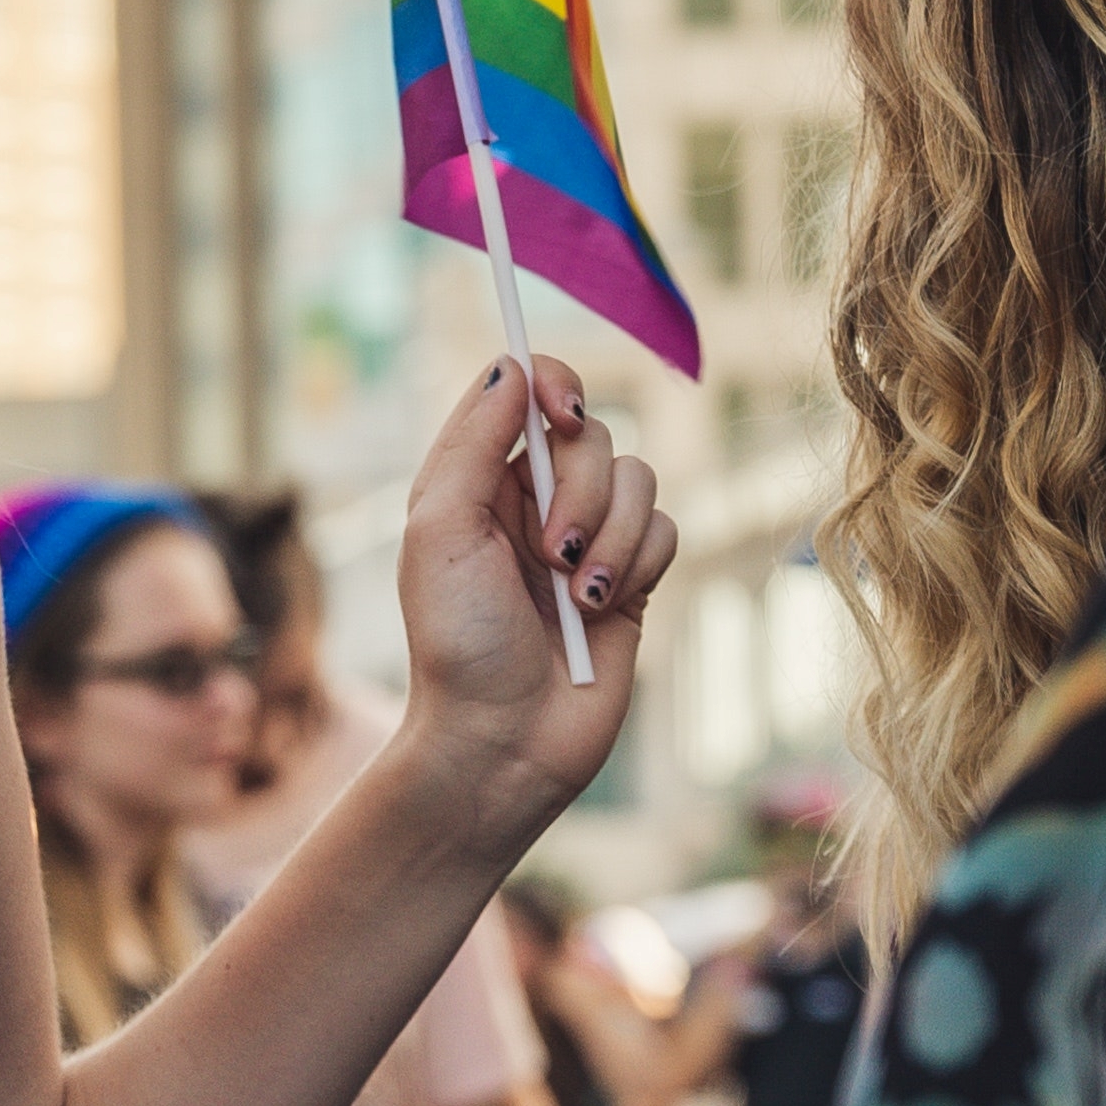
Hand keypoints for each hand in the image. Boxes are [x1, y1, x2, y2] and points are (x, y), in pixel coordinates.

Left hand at [391, 357, 675, 846]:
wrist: (504, 742)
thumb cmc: (457, 640)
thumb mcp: (440, 530)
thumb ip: (473, 442)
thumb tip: (512, 364)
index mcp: (478, 475)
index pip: (526, 390)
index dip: (553, 384)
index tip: (561, 414)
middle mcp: (534, 497)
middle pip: (591, 433)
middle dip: (579, 490)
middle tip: (550, 552)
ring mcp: (588, 535)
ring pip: (638, 478)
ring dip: (610, 535)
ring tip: (574, 593)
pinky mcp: (632, 577)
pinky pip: (666, 528)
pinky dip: (638, 564)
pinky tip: (601, 610)